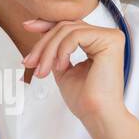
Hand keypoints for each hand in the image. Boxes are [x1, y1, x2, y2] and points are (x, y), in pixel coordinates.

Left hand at [21, 17, 138, 138]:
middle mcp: (106, 37)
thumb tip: (40, 34)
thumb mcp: (63, 68)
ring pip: (68, 30)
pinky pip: (75, 36)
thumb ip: (56, 51)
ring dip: (48, 51)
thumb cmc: (85, 100)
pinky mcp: (110, 40)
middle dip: (43, 44)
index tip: (27, 27)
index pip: (69, 25)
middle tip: (29, 63)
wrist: (97, 115)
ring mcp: (110, 37)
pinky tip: (60, 66)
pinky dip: (62, 50)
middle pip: (66, 27)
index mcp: (97, 42)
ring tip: (43, 71)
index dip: (46, 24)